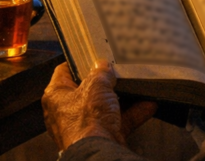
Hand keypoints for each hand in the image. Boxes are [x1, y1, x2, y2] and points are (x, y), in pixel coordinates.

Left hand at [42, 60, 157, 150]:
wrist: (99, 151)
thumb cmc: (87, 122)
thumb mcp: (96, 86)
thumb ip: (101, 72)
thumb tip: (103, 66)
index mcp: (56, 96)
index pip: (64, 71)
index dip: (79, 61)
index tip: (92, 54)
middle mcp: (67, 111)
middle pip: (88, 89)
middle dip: (105, 81)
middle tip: (117, 69)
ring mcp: (85, 125)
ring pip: (105, 106)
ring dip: (123, 97)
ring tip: (135, 84)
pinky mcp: (101, 136)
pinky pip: (118, 121)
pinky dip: (133, 113)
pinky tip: (147, 104)